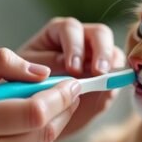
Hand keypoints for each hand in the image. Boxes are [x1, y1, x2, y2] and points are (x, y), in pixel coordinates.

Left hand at [18, 18, 126, 137]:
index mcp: (57, 33)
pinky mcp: (106, 77)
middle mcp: (80, 41)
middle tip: (98, 72)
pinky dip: (115, 83)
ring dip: (112, 66)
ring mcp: (96, 58)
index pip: (71, 29)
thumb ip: (48, 67)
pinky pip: (118, 75)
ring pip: (113, 52)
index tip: (72, 68)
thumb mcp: (28, 75)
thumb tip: (72, 70)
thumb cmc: (24, 86)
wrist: (34, 113)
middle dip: (101, 51)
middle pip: (100, 34)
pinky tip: (106, 93)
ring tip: (105, 83)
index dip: (74, 46)